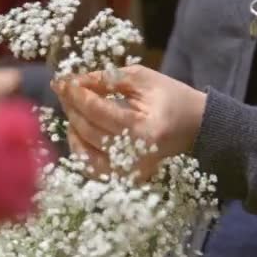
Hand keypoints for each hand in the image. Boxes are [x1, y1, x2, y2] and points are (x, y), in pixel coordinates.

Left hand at [52, 65, 206, 180]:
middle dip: (71, 106)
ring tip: (71, 107)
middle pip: (89, 130)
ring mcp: (130, 172)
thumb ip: (106, 79)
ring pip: (85, 152)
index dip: (76, 94)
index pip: (99, 111)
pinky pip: (92, 167)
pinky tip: (78, 130)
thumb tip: (72, 80)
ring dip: (72, 126)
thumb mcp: (142, 79)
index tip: (61, 79)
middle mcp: (135, 156)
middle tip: (62, 88)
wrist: (195, 126)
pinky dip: (80, 149)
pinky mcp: (126, 178)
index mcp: (144, 129)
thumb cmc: (171, 97)